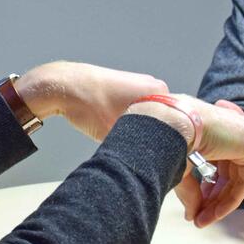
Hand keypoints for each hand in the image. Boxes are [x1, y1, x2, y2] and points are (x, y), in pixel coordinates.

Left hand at [14, 61, 167, 141]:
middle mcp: (154, 85)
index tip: (159, 154)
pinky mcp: (127, 86)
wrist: (66, 85)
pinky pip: (137, 108)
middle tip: (140, 148)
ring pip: (149, 114)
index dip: (167, 141)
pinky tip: (117, 126)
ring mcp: (140, 84)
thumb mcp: (118, 132)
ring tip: (126, 136)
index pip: (177, 123)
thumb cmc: (90, 104)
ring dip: (141, 127)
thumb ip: (140, 145)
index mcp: (159, 92)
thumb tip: (150, 160)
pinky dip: (131, 119)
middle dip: (153, 135)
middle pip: (164, 119)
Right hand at [158, 98, 243, 227]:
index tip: (195, 208)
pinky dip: (231, 200)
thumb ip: (190, 192)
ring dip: (220, 204)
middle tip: (199, 218)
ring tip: (203, 220)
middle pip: (228, 174)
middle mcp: (230, 129)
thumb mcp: (180, 168)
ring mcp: (243, 134)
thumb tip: (191, 216)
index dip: (206, 189)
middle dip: (213, 199)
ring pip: (237, 180)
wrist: (170, 122)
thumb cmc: (169, 137)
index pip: (217, 164)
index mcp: (213, 127)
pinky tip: (214, 214)